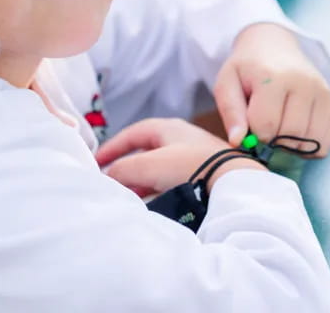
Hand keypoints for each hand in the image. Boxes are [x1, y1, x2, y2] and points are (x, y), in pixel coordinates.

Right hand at [96, 118, 266, 196]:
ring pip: (159, 167)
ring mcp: (194, 157)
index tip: (97, 161)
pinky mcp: (204, 175)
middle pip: (146, 151)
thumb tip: (109, 175)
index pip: (133, 133)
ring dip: (142, 180)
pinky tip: (154, 202)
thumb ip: (124, 169)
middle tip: (111, 181)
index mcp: (168, 127)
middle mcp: (182, 139)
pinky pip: (173, 180)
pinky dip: (158, 188)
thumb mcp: (149, 165)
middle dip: (127, 166)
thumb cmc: (191, 167)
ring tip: (129, 195)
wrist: (232, 181)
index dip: (113, 147)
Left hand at [213, 23, 329, 157]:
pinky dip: (309, 146)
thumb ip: (230, 112)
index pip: (265, 125)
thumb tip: (237, 141)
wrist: (274, 46)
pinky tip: (294, 135)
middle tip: (263, 128)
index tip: (249, 124)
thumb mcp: (227, 83)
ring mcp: (320, 91)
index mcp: (272, 77)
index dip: (253, 133)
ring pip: (309, 141)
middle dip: (273, 141)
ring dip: (291, 146)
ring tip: (278, 131)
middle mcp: (302, 83)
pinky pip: (325, 140)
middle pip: (289, 135)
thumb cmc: (247, 68)